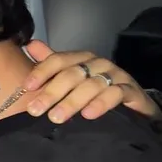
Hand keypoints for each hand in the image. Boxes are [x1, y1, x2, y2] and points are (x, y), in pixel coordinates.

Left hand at [22, 40, 158, 121]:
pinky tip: (88, 114)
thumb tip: (30, 45)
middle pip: (72, 74)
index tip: (26, 87)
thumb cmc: (97, 92)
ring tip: (56, 117)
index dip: (41, 72)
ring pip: (91, 85)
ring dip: (72, 102)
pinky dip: (100, 103)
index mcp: (81, 58)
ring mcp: (116, 75)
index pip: (58, 60)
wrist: (134, 106)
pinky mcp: (131, 90)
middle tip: (35, 109)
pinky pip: (115, 94)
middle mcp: (97, 63)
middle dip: (51, 92)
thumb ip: (51, 64)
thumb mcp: (72, 79)